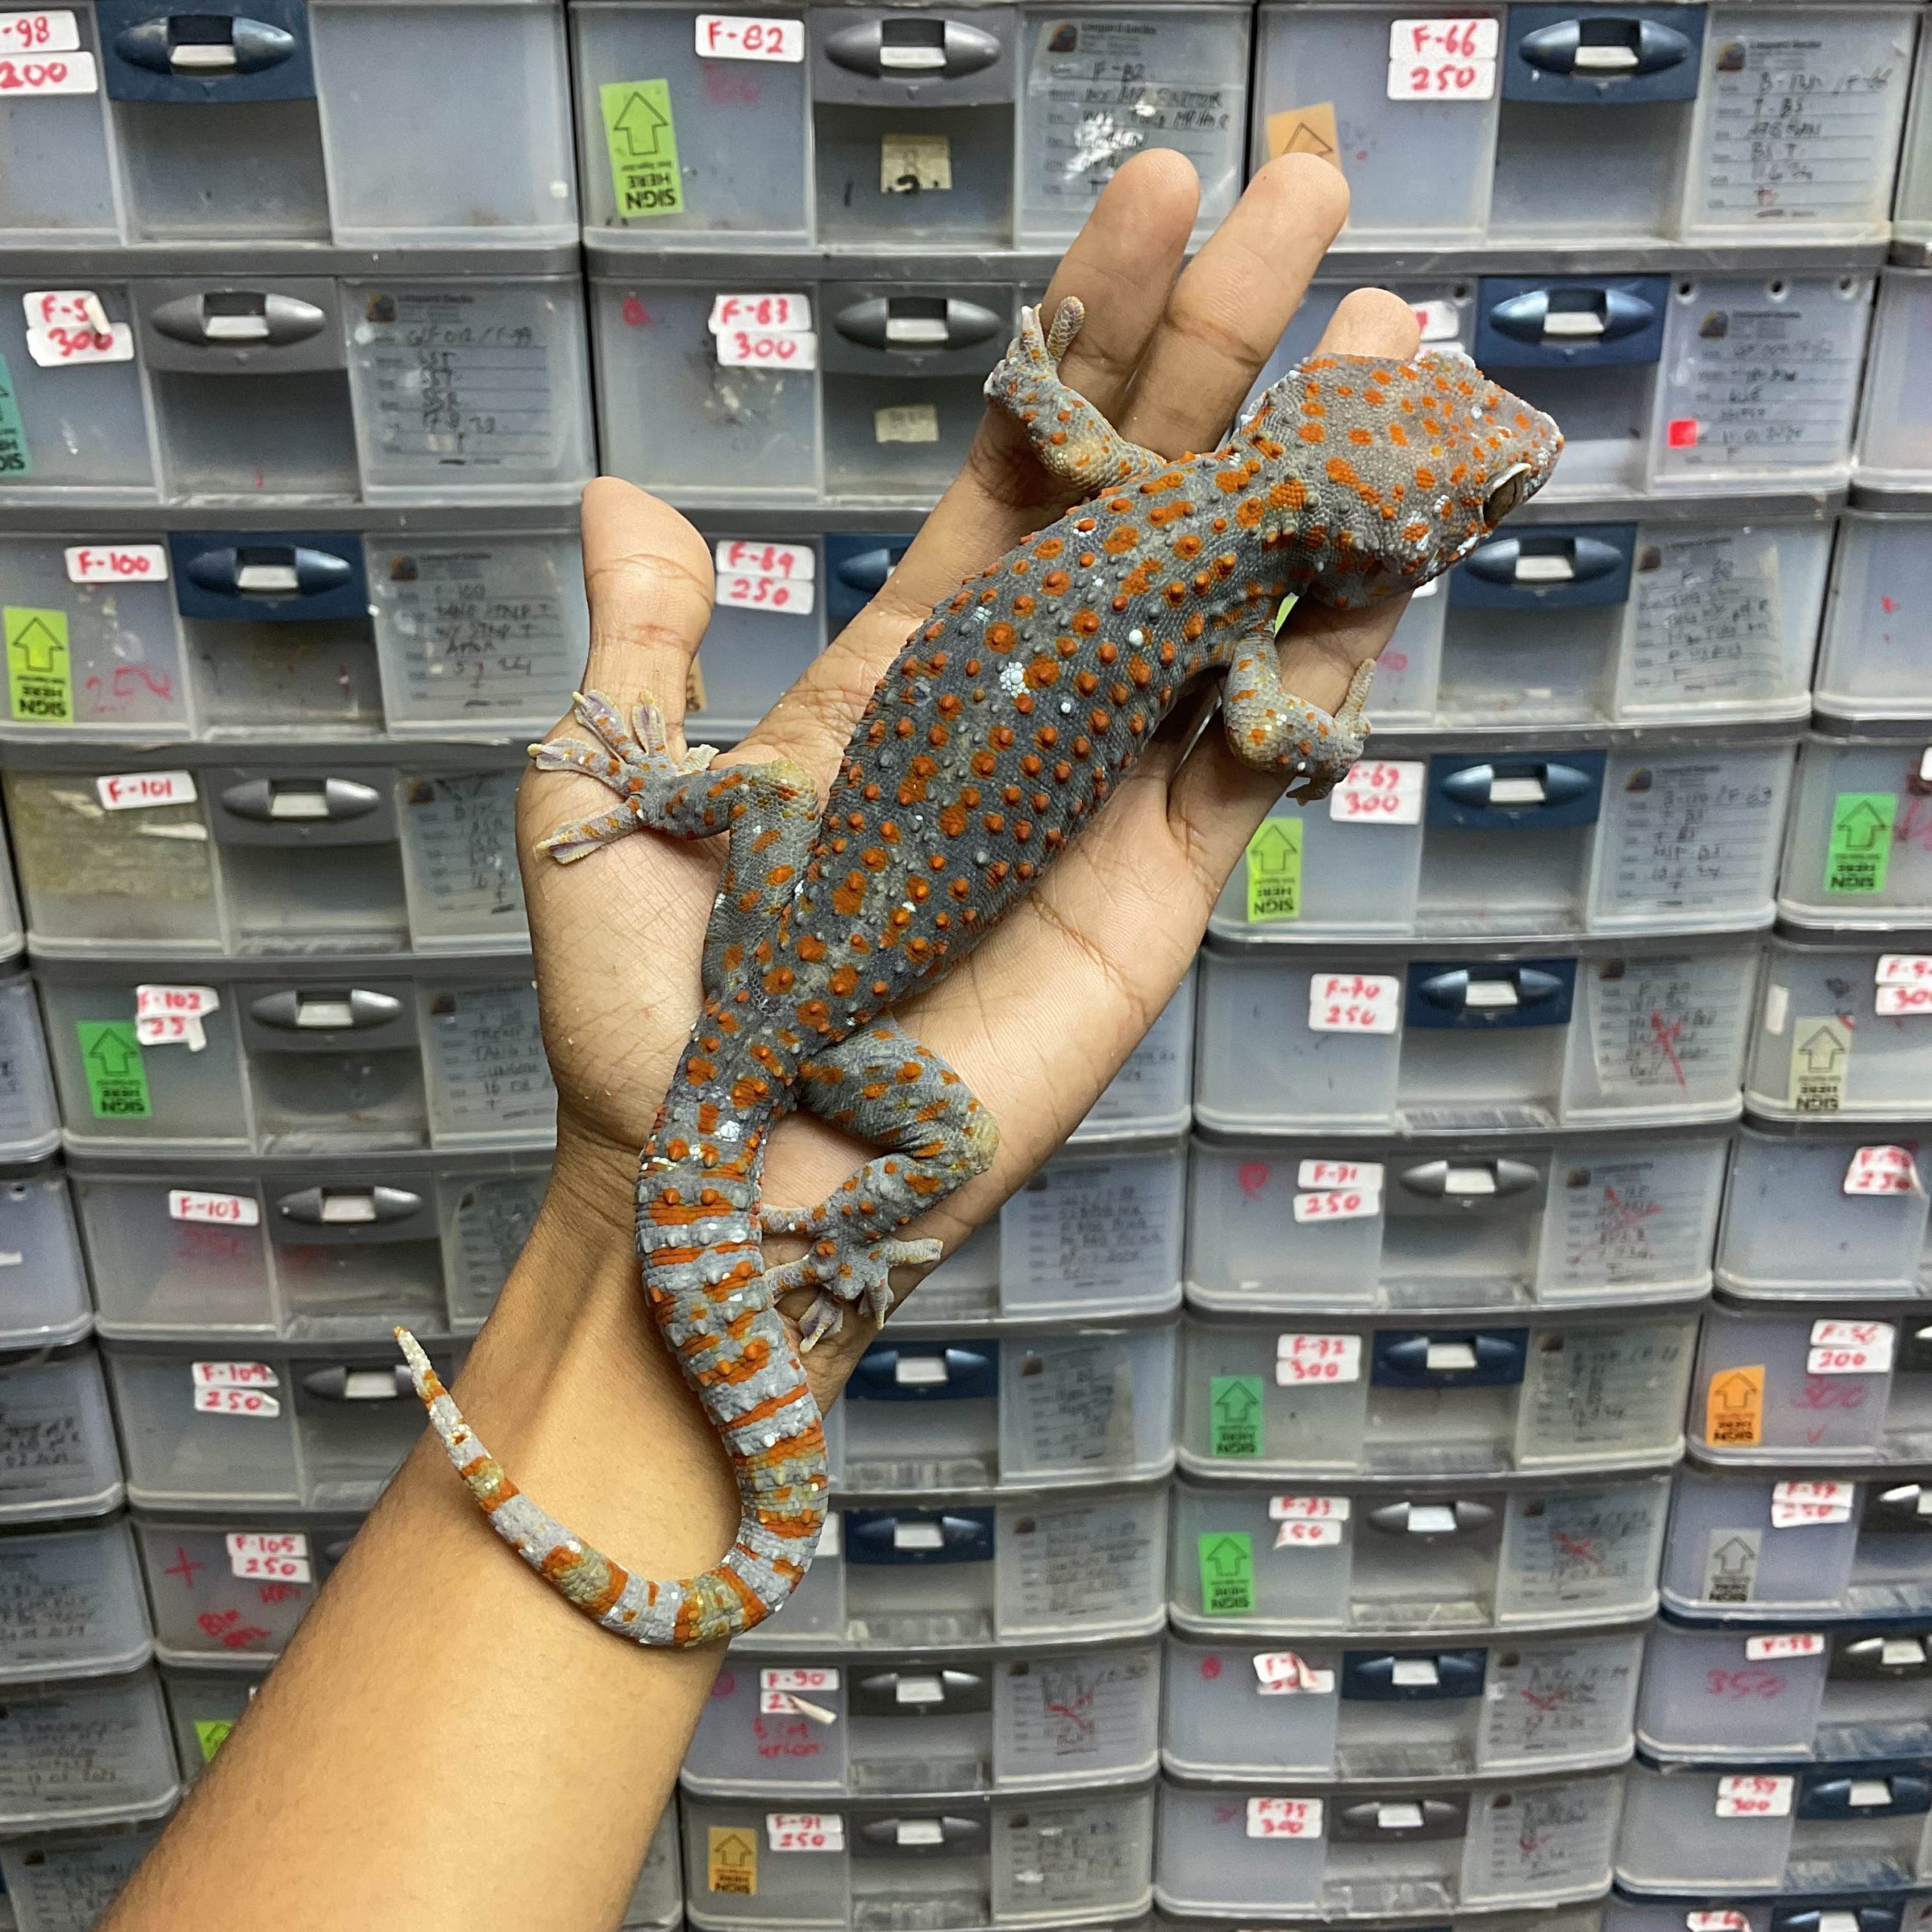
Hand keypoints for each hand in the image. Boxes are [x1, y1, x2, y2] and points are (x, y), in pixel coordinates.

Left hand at [523, 148, 1421, 1401]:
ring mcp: (1100, 800)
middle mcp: (1019, 715)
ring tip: (1400, 334)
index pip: (1020, 466)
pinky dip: (1332, 647)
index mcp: (902, 672)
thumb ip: (645, 642)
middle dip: (1231, 346)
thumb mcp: (606, 783)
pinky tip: (1397, 534)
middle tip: (1318, 190)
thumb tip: (620, 496)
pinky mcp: (1157, 897)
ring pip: (1228, 604)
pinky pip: (1259, 752)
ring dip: (1313, 471)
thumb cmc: (642, 1005)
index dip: (1089, 333)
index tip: (1154, 194)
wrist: (713, 1180)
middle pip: (1147, 497)